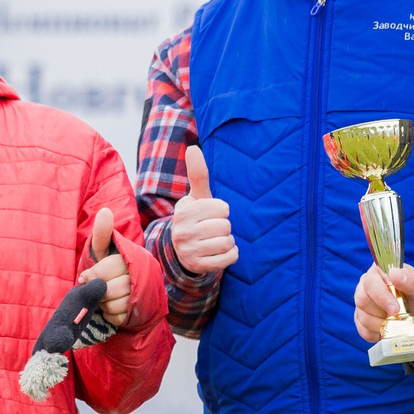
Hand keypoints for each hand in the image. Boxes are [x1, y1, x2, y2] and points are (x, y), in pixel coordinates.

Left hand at [81, 207, 131, 328]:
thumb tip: (105, 211)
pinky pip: (117, 317)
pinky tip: (109, 307)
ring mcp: (141, 296)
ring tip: (102, 297)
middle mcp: (140, 276)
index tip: (85, 277)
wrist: (126, 291)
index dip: (93, 275)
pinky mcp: (138, 312)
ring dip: (103, 303)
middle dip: (98, 290)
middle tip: (94, 288)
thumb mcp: (105, 249)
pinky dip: (109, 314)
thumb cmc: (110, 267)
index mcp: (132, 258)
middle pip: (111, 288)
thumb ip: (103, 233)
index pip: (107, 269)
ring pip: (115, 304)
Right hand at [167, 145, 237, 274]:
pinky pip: (229, 258)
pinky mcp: (198, 266)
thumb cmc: (196, 217)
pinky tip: (219, 252)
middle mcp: (183, 231)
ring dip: (227, 241)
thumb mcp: (196, 197)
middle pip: (226, 226)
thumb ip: (198, 174)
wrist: (182, 249)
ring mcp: (189, 250)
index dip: (221, 211)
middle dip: (224, 227)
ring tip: (214, 240)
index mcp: (184, 211)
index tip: (210, 214)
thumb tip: (193, 148)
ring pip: (227, 242)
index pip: (223, 208)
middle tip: (211, 229)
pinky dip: (230, 255)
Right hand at [353, 264, 413, 343]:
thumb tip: (394, 272)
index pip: (370, 282)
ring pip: (362, 318)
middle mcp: (367, 286)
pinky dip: (377, 334)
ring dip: (382, 325)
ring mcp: (364, 304)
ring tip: (397, 323)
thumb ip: (410, 280)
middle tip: (399, 318)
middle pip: (362, 301)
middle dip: (381, 313)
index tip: (395, 309)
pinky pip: (363, 331)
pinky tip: (389, 330)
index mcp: (379, 272)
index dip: (381, 297)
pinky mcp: (362, 320)